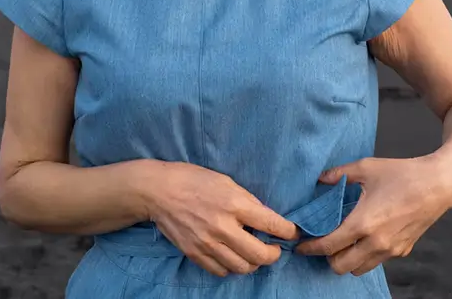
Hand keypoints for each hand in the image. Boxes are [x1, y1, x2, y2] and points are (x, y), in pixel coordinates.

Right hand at [144, 161, 298, 276]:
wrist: (159, 191)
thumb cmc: (193, 179)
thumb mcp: (225, 181)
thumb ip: (246, 200)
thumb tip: (264, 216)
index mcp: (233, 203)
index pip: (270, 223)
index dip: (287, 231)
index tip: (292, 233)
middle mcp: (223, 227)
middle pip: (260, 255)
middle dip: (273, 254)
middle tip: (274, 248)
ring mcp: (208, 243)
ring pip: (242, 267)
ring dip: (254, 263)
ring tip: (254, 253)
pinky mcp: (195, 254)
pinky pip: (221, 271)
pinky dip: (232, 267)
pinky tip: (233, 256)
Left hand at [296, 155, 451, 275]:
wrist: (436, 185)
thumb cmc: (401, 174)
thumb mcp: (365, 167)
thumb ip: (339, 174)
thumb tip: (319, 179)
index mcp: (364, 223)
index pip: (329, 245)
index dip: (310, 247)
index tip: (299, 245)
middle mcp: (376, 242)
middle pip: (341, 266)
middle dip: (326, 258)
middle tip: (320, 242)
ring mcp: (390, 250)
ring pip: (359, 269)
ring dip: (346, 259)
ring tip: (340, 241)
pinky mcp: (402, 251)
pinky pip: (376, 261)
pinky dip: (364, 256)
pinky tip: (362, 237)